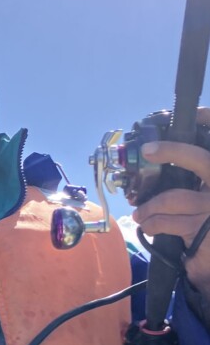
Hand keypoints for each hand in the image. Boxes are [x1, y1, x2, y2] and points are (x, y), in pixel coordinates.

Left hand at [132, 108, 209, 300]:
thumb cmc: (204, 220)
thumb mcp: (203, 191)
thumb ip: (193, 174)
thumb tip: (166, 150)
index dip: (208, 122)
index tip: (195, 114)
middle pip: (200, 159)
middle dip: (173, 151)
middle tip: (149, 150)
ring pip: (171, 197)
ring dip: (148, 206)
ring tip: (140, 213)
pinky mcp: (201, 231)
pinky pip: (166, 222)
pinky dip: (152, 224)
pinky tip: (149, 225)